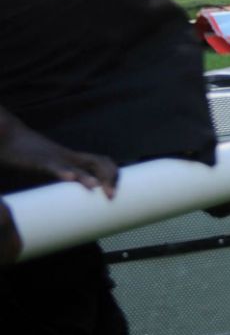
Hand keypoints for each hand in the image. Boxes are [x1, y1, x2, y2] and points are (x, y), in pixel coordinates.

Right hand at [0, 125, 116, 199]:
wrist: (9, 137)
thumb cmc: (29, 155)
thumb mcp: (51, 165)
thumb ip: (63, 173)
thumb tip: (73, 189)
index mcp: (73, 158)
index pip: (102, 162)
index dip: (112, 174)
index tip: (115, 192)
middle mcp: (69, 156)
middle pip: (97, 162)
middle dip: (107, 178)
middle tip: (111, 196)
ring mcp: (55, 157)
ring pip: (76, 165)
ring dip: (87, 177)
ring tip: (95, 186)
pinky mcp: (39, 161)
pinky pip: (53, 166)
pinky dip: (62, 171)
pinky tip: (70, 178)